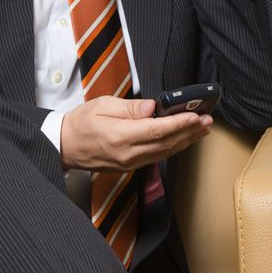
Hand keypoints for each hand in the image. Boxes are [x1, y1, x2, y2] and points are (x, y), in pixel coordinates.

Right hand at [60, 96, 212, 171]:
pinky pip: (156, 157)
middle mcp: (128, 154)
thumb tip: (152, 108)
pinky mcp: (130, 166)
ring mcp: (129, 163)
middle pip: (166, 143)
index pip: (157, 130)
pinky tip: (182, 140)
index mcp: (120, 136)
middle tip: (207, 121)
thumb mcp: (102, 106)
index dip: (179, 123)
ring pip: (164, 152)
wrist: (64, 146)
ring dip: (185, 141)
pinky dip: (172, 148)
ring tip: (202, 130)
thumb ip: (130, 108)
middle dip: (189, 132)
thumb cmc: (80, 124)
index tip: (195, 115)